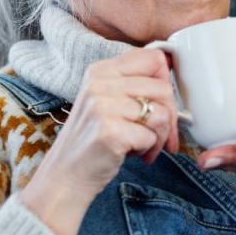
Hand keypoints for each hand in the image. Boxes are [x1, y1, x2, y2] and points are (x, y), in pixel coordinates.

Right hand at [21, 48, 178, 234]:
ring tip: (144, 146)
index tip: (161, 102)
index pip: (153, 59)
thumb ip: (133, 85)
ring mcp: (103, 107)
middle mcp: (100, 84)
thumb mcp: (106, 101)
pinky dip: (148, 149)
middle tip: (158, 134)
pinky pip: (152, 136)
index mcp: (101, 70)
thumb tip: (170, 74)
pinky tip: (132, 154)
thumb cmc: (92, 140)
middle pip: (163, 89)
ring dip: (160, 137)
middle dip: (170, 117)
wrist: (65, 175)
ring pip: (162, 114)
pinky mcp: (110, 132)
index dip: (165, 82)